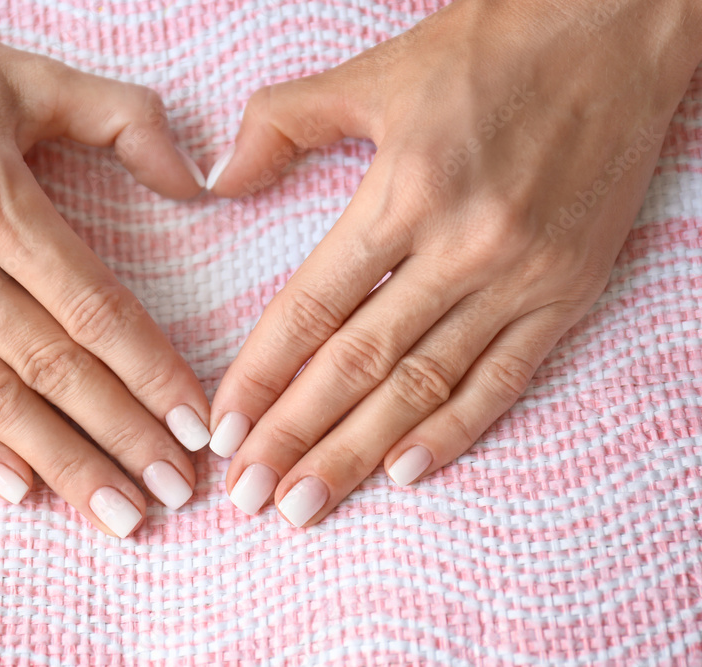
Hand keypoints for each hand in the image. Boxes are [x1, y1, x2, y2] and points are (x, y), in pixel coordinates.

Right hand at [0, 0, 211, 536]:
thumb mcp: (31, 75)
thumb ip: (125, 120)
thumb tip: (197, 184)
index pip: (91, 308)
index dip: (149, 372)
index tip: (193, 425)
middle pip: (49, 367)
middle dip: (119, 437)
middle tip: (171, 492)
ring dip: (58, 463)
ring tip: (112, 513)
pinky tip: (17, 489)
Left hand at [205, 0, 701, 524]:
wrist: (615, 31)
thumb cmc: (488, 49)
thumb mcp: (374, 73)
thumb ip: (284, 122)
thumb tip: (218, 178)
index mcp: (405, 192)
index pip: (311, 307)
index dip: (262, 375)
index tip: (223, 429)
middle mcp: (461, 246)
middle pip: (358, 364)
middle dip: (295, 436)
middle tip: (249, 494)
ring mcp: (519, 277)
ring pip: (423, 386)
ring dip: (359, 452)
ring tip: (306, 504)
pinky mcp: (566, 293)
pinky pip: (503, 379)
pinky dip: (454, 431)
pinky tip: (404, 472)